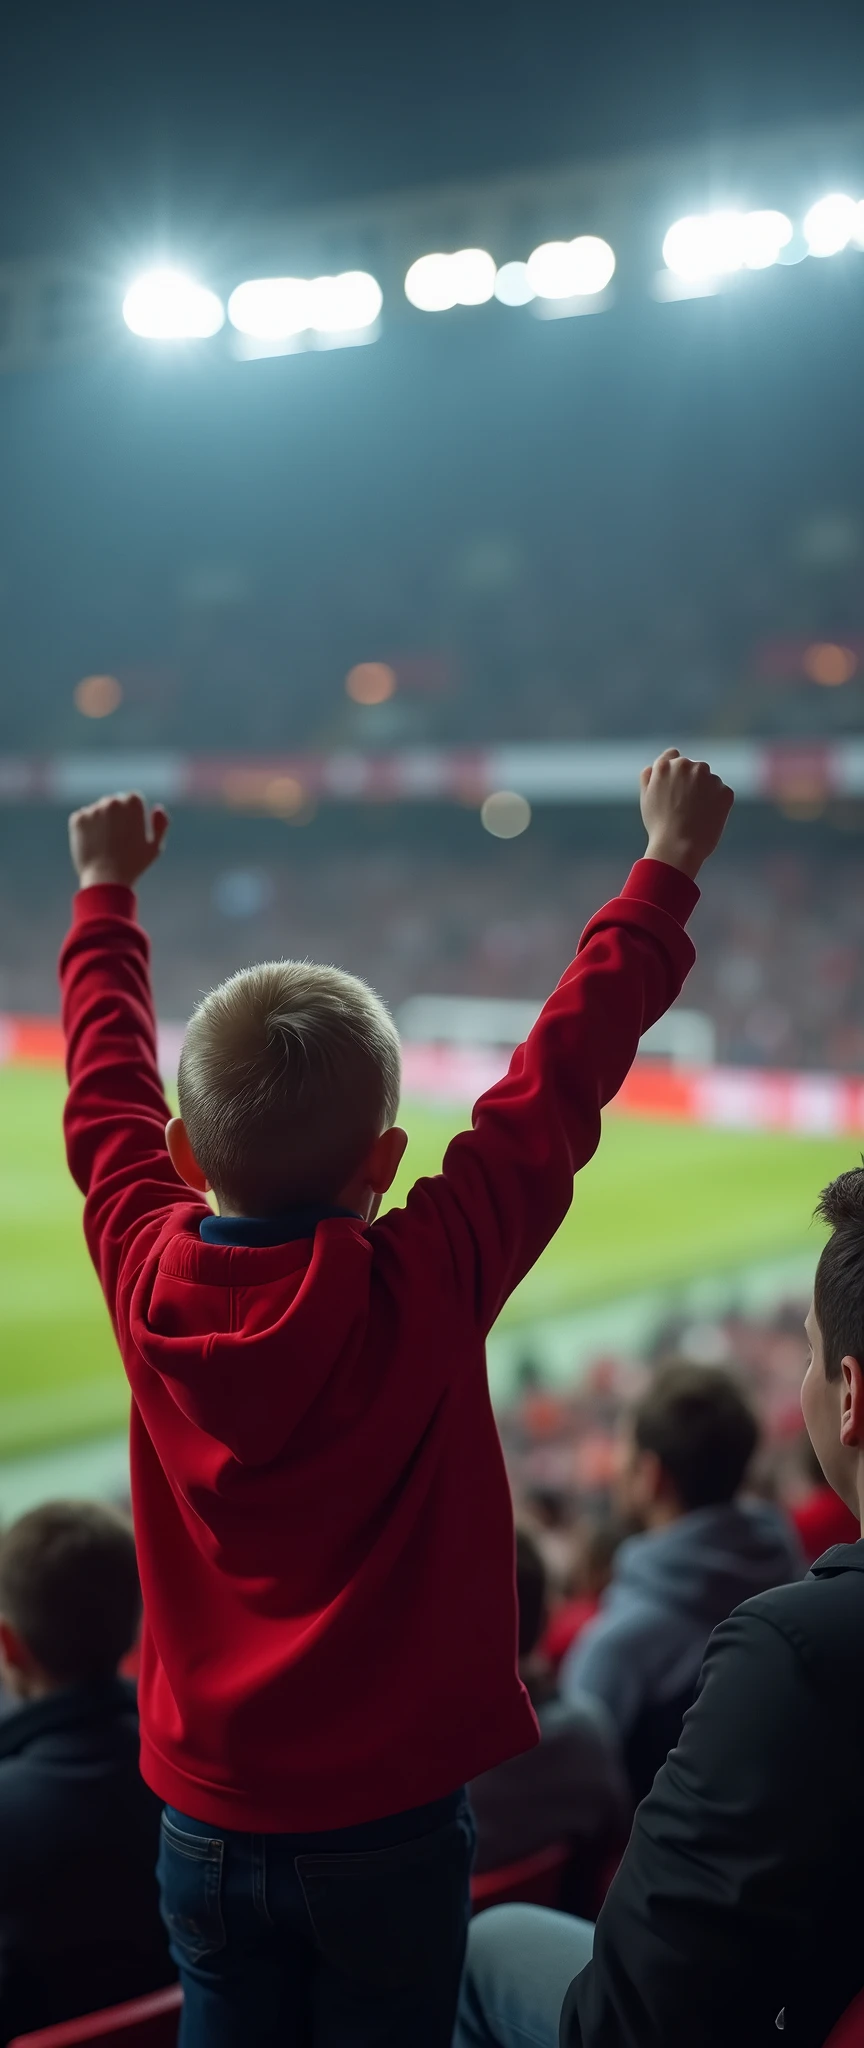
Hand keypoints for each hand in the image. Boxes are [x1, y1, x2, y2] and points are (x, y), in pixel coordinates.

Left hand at [69, 792, 169, 889]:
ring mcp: (94, 809)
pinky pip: (82, 819)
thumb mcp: (155, 847)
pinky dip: (86, 829)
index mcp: (133, 802)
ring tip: (105, 845)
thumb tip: (157, 807)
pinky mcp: (78, 819)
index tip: (131, 832)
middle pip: (114, 802)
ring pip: (97, 811)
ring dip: (100, 822)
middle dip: (115, 817)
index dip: (132, 816)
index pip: (132, 798)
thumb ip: (160, 824)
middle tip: (117, 841)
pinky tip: (93, 844)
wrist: (106, 878)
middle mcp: (113, 801)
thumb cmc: (133, 865)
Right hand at [640, 749, 733, 878]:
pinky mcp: (725, 791)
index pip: (673, 755)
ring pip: (709, 780)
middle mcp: (688, 766)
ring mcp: (709, 777)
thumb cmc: (659, 825)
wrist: (678, 847)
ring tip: (695, 815)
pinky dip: (717, 804)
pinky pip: (722, 794)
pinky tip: (706, 819)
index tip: (676, 786)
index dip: (674, 772)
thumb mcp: (646, 798)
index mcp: (666, 765)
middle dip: (692, 782)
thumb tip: (654, 766)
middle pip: (694, 768)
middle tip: (685, 807)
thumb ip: (649, 777)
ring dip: (706, 791)